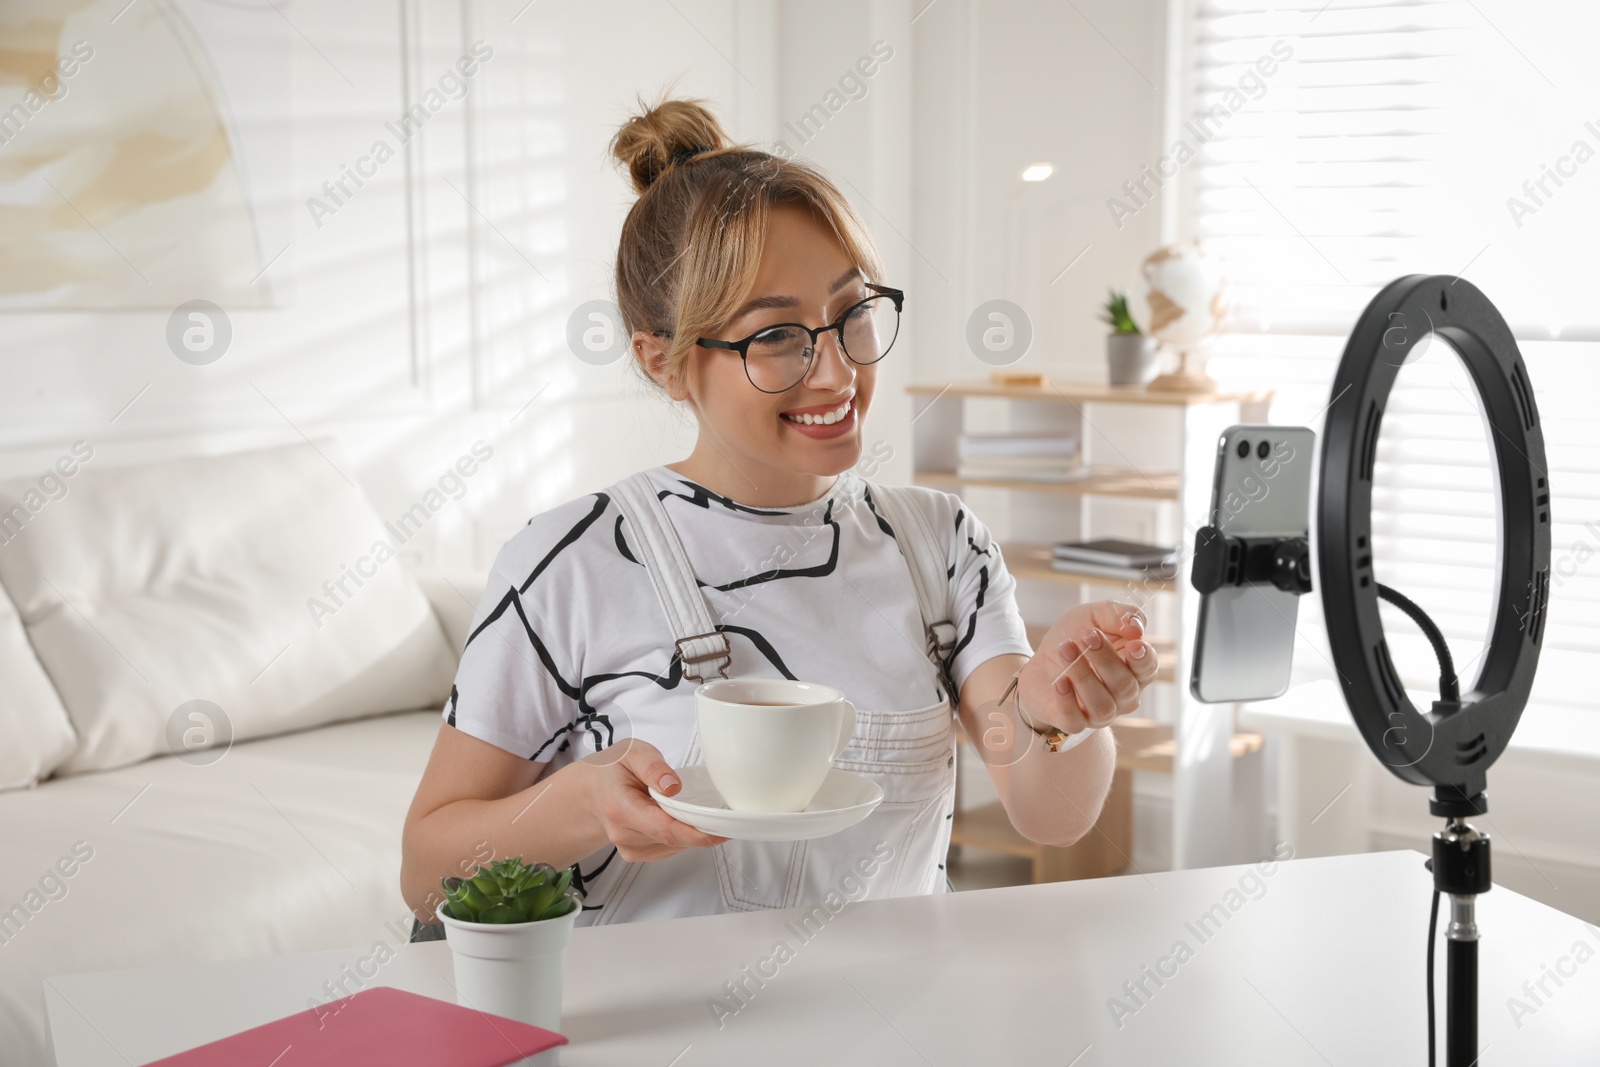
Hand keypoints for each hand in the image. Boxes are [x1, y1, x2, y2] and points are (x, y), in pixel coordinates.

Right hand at [582, 738, 728, 859]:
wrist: (590, 792)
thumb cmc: (611, 769)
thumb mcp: (631, 752)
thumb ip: (653, 766)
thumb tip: (673, 786)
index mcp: (621, 808)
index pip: (665, 829)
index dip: (698, 833)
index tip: (723, 829)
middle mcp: (623, 835)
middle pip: (674, 840)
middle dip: (700, 828)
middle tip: (720, 812)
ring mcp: (629, 849)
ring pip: (675, 846)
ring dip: (690, 831)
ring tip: (687, 806)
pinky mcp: (638, 854)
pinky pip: (670, 848)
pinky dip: (681, 835)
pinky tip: (677, 817)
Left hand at [1018, 600, 1158, 735]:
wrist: (1040, 660)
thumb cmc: (1075, 637)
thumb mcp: (1094, 616)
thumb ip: (1119, 614)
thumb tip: (1136, 627)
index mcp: (1134, 669)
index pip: (1148, 669)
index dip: (1143, 658)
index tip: (1133, 643)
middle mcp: (1123, 696)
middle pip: (1124, 685)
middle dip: (1104, 659)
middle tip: (1085, 635)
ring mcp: (1100, 713)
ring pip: (1102, 706)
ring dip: (1083, 676)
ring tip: (1065, 649)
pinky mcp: (1073, 723)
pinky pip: (1075, 721)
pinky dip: (1067, 701)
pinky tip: (1059, 681)